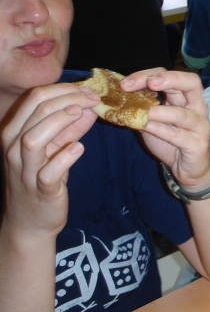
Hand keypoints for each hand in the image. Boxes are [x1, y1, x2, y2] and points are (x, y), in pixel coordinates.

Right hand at [1, 83, 98, 238]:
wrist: (30, 222)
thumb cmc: (42, 180)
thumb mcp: (54, 149)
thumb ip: (70, 129)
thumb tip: (90, 107)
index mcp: (15, 132)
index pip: (34, 98)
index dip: (64, 89)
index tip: (89, 89)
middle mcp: (14, 149)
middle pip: (35, 112)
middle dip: (67, 98)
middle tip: (93, 97)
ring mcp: (25, 170)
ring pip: (33, 139)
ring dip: (59, 121)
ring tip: (81, 113)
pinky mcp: (41, 190)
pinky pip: (49, 171)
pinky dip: (64, 157)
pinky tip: (79, 147)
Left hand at [120, 69, 209, 191]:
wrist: (186, 168)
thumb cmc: (170, 141)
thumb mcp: (153, 120)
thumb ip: (141, 107)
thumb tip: (116, 96)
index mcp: (187, 97)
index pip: (173, 76)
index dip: (150, 74)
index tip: (126, 83)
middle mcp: (198, 107)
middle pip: (191, 83)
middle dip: (168, 79)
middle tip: (149, 83)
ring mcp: (200, 126)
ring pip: (183, 114)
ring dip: (159, 111)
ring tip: (141, 111)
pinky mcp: (197, 144)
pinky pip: (178, 135)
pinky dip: (160, 129)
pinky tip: (146, 126)